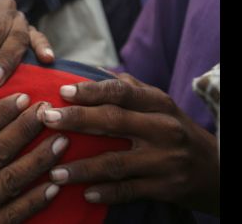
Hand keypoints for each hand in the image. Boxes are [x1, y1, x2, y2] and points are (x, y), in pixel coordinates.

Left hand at [40, 73, 219, 215]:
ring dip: (82, 167)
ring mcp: (166, 160)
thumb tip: (89, 70)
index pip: (121, 92)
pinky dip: (106, 192)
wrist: (216, 170)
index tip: (61, 91)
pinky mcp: (167, 187)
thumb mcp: (159, 106)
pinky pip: (129, 190)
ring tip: (53, 171)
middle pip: (113, 121)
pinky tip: (84, 192)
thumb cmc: (174, 130)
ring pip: (116, 162)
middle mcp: (163, 129)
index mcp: (158, 103)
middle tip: (46, 120)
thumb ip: (127, 88)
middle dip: (76, 120)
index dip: (90, 91)